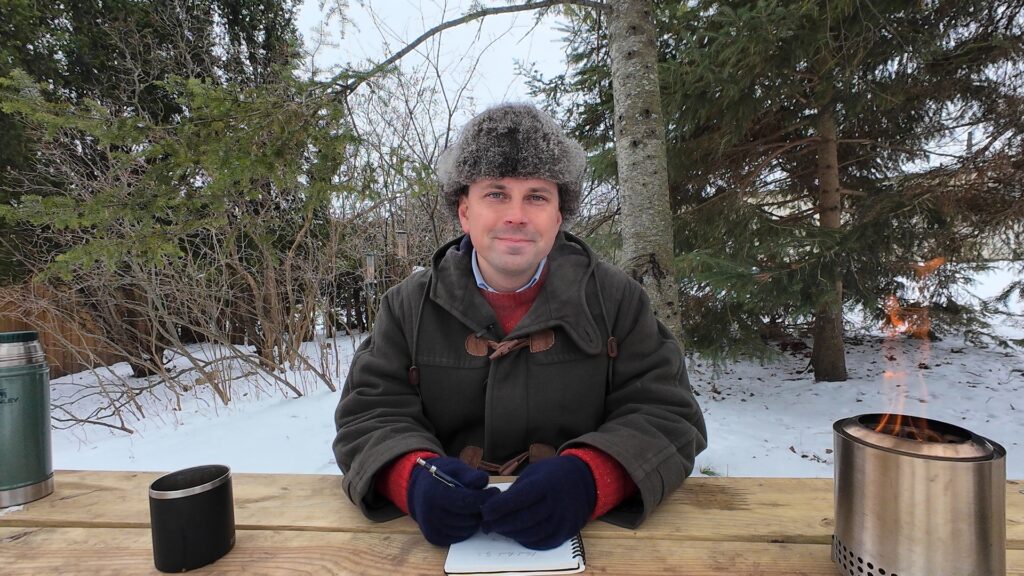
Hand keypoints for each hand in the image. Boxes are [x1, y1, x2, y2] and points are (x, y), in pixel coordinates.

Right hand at [407, 456, 498, 545]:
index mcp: (436, 493)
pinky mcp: (433, 538)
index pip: (466, 501)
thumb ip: (470, 474)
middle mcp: (431, 513)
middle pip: (468, 517)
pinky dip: (466, 529)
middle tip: (486, 500)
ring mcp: (431, 527)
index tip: (494, 492)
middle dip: (481, 509)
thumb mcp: (455, 468)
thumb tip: (484, 481)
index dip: (484, 497)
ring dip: (475, 520)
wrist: (420, 489)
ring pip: (466, 530)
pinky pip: (459, 537)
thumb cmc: (441, 476)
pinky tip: (465, 516)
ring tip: (474, 508)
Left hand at [481, 455, 595, 549]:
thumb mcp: (534, 472)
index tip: (485, 511)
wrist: (584, 480)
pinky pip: (542, 542)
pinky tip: (516, 534)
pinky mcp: (566, 532)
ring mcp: (563, 519)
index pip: (517, 499)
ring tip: (499, 529)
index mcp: (545, 483)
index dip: (498, 507)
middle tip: (486, 524)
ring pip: (530, 533)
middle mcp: (556, 503)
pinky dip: (525, 540)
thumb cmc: (552, 474)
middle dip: (499, 524)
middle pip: (522, 519)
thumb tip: (494, 507)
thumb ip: (516, 490)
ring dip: (510, 534)